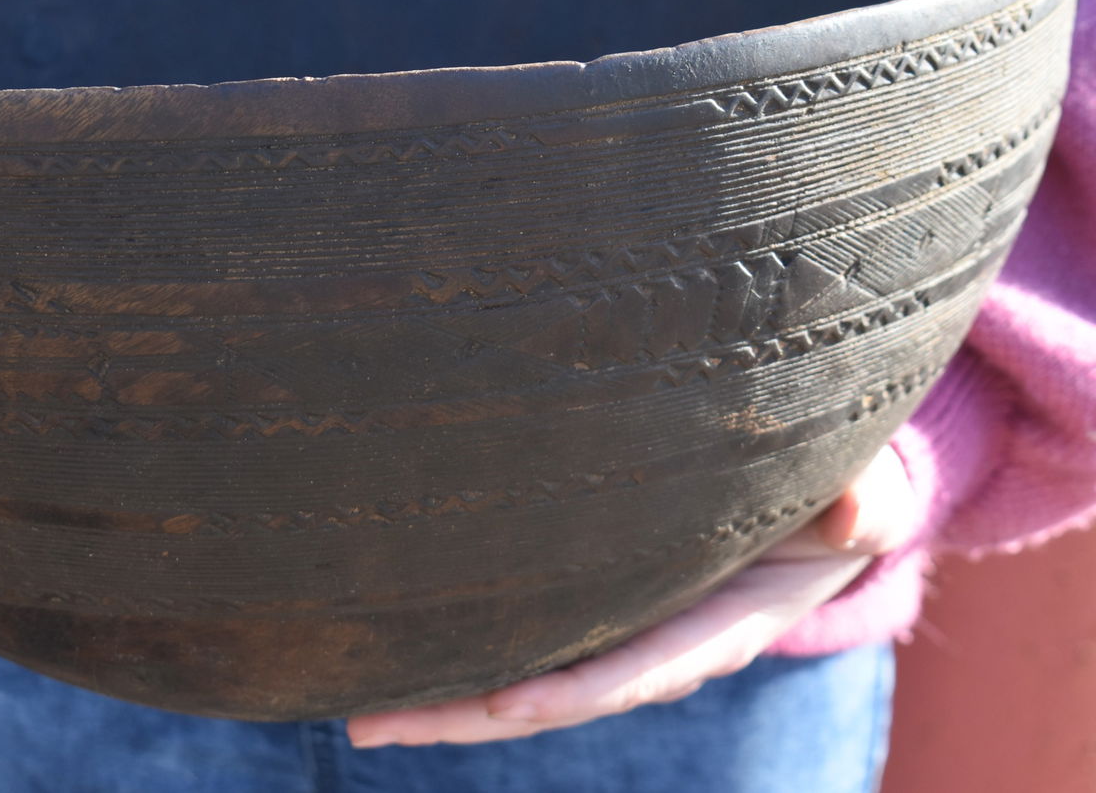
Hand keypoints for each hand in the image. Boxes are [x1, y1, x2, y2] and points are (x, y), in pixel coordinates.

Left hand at [347, 443, 919, 747]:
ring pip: (528, 670)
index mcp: (718, 626)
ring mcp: (624, 626)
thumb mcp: (864, 502)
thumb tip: (861, 507)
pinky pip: (533, 634)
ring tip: (359, 702)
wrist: (835, 508)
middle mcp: (658, 641)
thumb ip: (861, 505)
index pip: (633, 666)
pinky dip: (471, 646)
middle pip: (550, 690)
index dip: (568, 690)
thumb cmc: (847, 499)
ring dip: (446, 691)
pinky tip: (401, 645)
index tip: (498, 707)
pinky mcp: (603, 600)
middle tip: (369, 723)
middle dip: (463, 712)